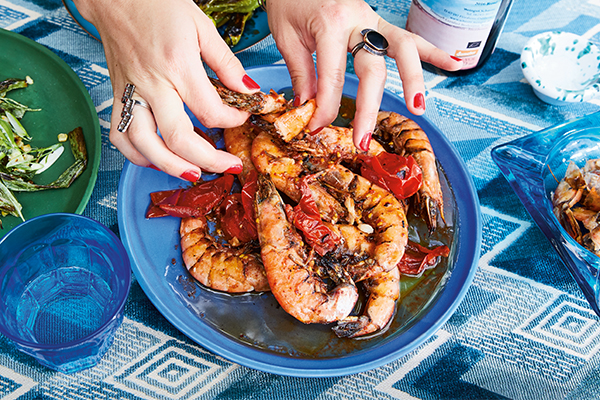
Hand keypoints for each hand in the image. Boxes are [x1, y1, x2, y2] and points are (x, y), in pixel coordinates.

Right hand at [73, 0, 260, 180]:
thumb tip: (249, 91)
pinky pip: (120, 135)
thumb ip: (227, 64)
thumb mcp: (202, 27)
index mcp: (177, 65)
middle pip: (178, 138)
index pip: (210, 111)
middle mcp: (152, 84)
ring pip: (144, 145)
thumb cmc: (156, 6)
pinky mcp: (117, 95)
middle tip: (228, 167)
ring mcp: (131, 92)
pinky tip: (156, 159)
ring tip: (193, 173)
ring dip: (170, 167)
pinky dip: (137, 154)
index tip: (241, 118)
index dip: (232, 121)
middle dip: (208, 161)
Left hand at [266, 0, 462, 150]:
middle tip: (362, 139)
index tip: (318, 126)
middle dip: (369, 109)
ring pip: (403, 51)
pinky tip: (455, 65)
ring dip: (414, 80)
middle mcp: (359, 20)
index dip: (327, 107)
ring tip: (419, 107)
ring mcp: (374, 20)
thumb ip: (302, 72)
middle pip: (373, 70)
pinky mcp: (382, 23)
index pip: (333, 77)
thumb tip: (310, 107)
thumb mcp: (286, 36)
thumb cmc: (291, 0)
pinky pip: (412, 38)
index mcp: (331, 24)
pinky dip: (434, 52)